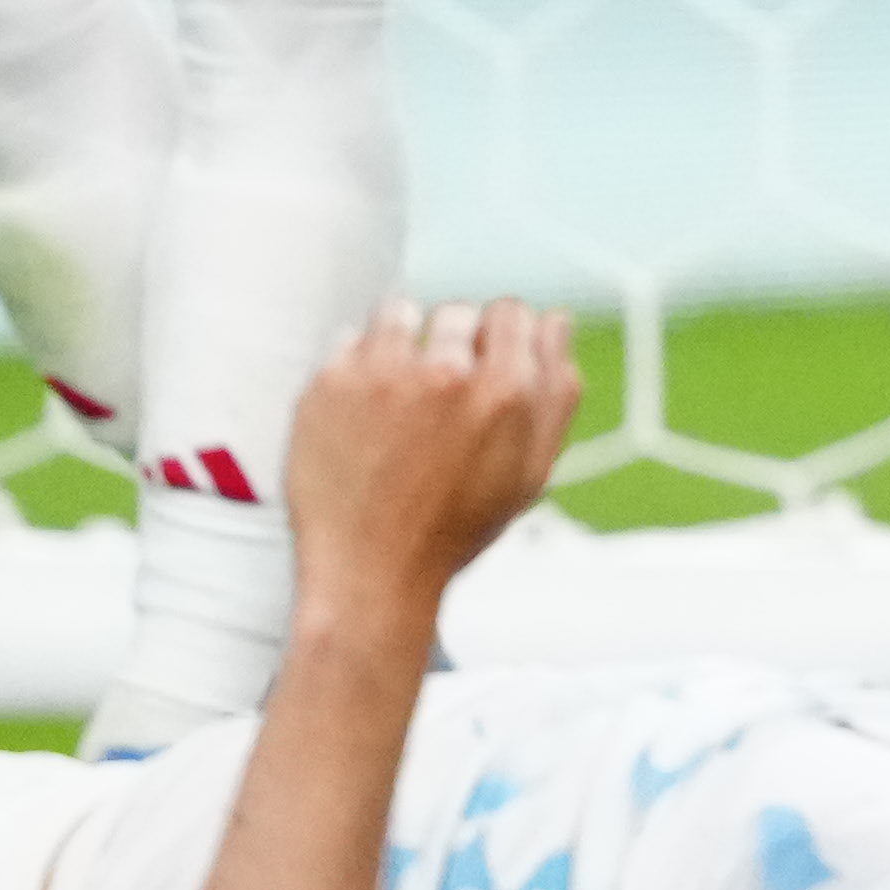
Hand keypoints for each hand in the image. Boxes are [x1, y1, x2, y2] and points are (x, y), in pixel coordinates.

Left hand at [277, 297, 577, 640]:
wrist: (370, 578)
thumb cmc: (453, 529)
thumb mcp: (530, 474)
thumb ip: (556, 393)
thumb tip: (557, 320)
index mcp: (509, 393)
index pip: (513, 312)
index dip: (499, 341)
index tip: (480, 373)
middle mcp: (450, 374)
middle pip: (458, 311)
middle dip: (452, 345)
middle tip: (437, 401)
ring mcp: (385, 375)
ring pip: (402, 312)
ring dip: (402, 344)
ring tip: (395, 398)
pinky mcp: (331, 383)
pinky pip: (351, 338)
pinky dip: (357, 366)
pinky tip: (362, 412)